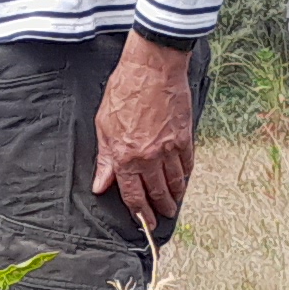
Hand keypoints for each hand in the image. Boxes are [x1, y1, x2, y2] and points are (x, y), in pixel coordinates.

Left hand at [90, 31, 198, 235]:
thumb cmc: (125, 90)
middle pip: (156, 192)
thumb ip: (104, 158)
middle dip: (159, 208)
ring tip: (174, 202)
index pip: (132, 194)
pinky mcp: (184, 137)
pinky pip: (187, 163)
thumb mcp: (104, 125)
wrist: (152, 68)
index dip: (139, 212)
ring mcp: (169, 148)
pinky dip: (186, 174)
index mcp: (125, 156)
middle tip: (161, 217)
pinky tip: (185, 179)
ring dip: (175, 195)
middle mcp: (148, 157)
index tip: (143, 221)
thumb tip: (101, 184)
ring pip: (174, 181)